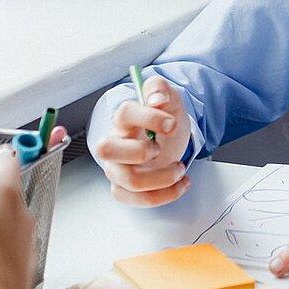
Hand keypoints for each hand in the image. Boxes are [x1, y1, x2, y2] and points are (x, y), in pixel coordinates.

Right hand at [94, 75, 191, 207]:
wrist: (171, 140)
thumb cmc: (165, 120)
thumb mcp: (169, 97)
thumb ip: (160, 89)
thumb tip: (157, 98)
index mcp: (124, 120)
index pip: (125, 114)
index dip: (149, 118)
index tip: (171, 124)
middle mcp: (115, 144)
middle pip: (107, 150)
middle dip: (139, 151)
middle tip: (160, 149)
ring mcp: (118, 168)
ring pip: (129, 180)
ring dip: (162, 177)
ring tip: (179, 169)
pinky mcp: (126, 188)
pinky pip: (138, 199)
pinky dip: (165, 195)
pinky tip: (181, 183)